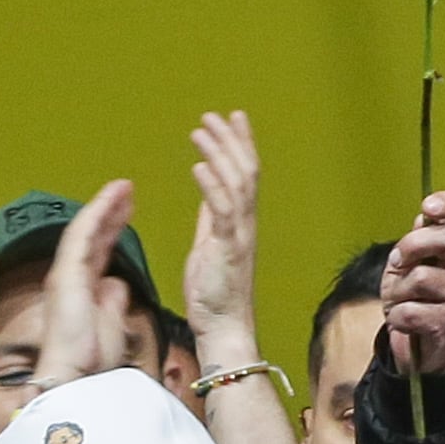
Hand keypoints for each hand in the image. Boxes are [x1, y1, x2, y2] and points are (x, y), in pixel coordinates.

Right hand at [27, 181, 139, 391]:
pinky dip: (97, 214)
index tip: (129, 213)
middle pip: (93, 237)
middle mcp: (70, 278)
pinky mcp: (65, 274)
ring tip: (124, 188)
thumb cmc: (93, 363)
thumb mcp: (112, 325)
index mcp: (83, 291)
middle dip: (111, 213)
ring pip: (85, 231)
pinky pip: (81, 236)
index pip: (99, 253)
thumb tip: (119, 284)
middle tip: (129, 193)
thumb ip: (113, 302)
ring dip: (105, 207)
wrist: (77, 378)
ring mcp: (65, 274)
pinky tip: (112, 198)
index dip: (113, 230)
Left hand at [183, 112, 263, 364]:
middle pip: (245, 171)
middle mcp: (246, 224)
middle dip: (230, 140)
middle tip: (213, 115)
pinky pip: (223, 211)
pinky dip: (212, 186)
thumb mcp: (210, 245)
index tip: (231, 118)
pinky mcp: (228, 249)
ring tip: (201, 130)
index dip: (239, 144)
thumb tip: (208, 192)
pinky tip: (198, 166)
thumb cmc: (215, 294)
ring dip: (219, 154)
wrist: (222, 328)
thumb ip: (212, 218)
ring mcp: (239, 236)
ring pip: (236, 184)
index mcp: (241, 222)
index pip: (245, 174)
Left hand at [380, 192, 444, 377]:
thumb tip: (423, 219)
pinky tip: (405, 321)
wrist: (421, 347)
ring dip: (397, 291)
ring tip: (402, 301)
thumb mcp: (408, 264)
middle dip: (412, 246)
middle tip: (398, 263)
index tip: (428, 206)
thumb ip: (417, 241)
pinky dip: (396, 317)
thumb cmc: (414, 298)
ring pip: (420, 278)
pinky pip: (410, 311)